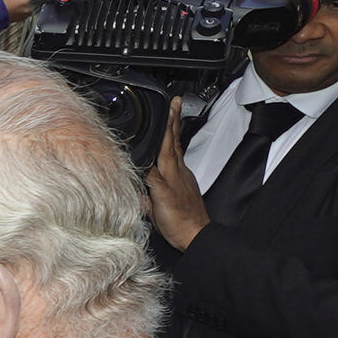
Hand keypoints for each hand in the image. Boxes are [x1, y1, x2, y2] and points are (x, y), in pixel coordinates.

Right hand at [144, 98, 207, 246]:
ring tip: (171, 120)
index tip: (170, 106)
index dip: (168, 123)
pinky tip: (166, 151)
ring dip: (172, 132)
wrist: (194, 235)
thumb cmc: (178, 220)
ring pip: (174, 149)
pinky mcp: (180, 186)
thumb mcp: (160, 200)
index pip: (168, 141)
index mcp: (171, 172)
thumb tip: (142, 164)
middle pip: (174, 140)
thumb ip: (152, 180)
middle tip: (175, 103)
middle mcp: (177, 171)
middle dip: (173, 121)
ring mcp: (180, 178)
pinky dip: (170, 150)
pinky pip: (173, 161)